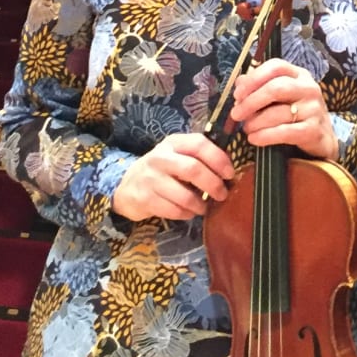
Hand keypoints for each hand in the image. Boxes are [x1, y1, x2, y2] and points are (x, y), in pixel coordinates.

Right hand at [112, 133, 234, 220]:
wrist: (126, 184)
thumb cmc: (162, 170)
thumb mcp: (177, 155)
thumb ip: (199, 158)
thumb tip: (229, 172)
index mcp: (173, 143)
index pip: (199, 144)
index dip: (219, 159)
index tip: (230, 174)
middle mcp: (160, 158)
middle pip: (193, 169)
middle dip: (213, 185)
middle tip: (222, 194)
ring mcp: (150, 179)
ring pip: (184, 196)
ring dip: (201, 205)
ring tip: (205, 207)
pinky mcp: (145, 199)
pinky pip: (174, 210)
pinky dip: (187, 214)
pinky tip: (189, 212)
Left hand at [230, 58, 338, 159]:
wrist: (321, 137)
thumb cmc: (296, 113)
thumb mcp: (281, 96)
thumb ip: (260, 86)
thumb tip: (239, 83)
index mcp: (299, 75)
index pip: (276, 67)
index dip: (253, 78)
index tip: (237, 94)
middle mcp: (309, 88)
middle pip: (276, 88)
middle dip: (251, 102)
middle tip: (236, 114)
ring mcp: (313, 109)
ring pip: (278, 112)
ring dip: (255, 122)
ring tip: (246, 129)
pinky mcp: (313, 130)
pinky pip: (284, 132)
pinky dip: (265, 136)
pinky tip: (254, 139)